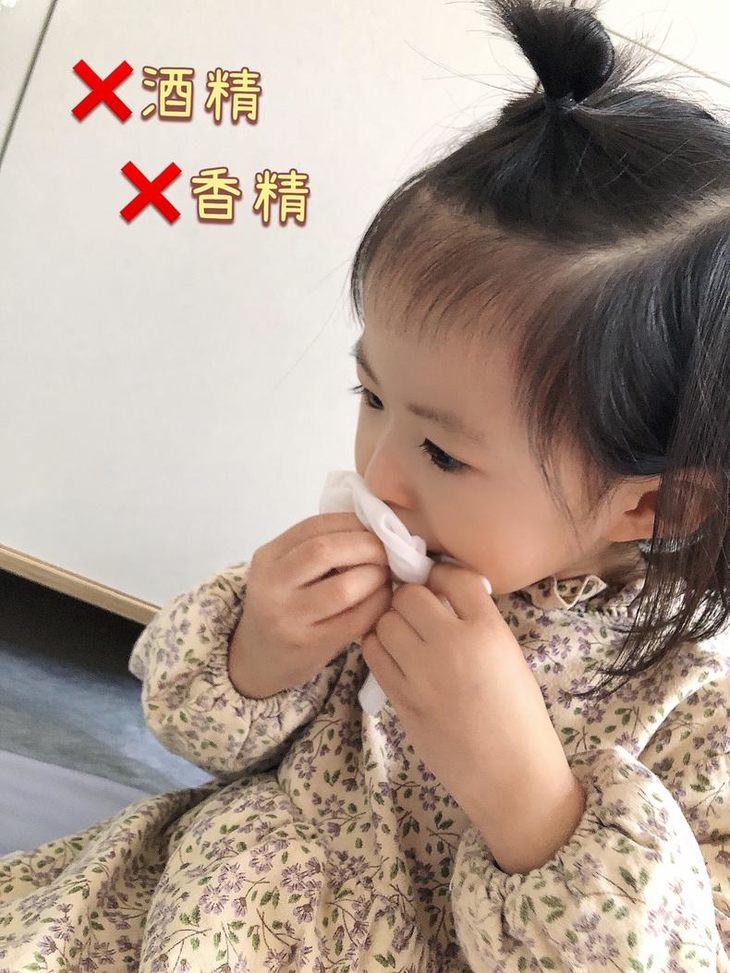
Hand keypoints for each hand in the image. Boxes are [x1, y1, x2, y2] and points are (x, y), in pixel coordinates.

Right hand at [228, 513, 392, 697]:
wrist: (260, 659)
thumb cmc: (284, 606)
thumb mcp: (286, 571)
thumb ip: (318, 549)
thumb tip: (374, 526)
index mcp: (268, 557)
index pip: (314, 526)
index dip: (353, 522)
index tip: (375, 528)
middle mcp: (272, 585)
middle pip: (326, 551)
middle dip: (367, 546)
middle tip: (388, 553)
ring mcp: (288, 617)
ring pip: (343, 588)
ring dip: (375, 577)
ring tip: (385, 576)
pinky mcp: (309, 645)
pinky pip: (355, 619)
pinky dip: (378, 604)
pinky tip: (382, 600)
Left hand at [361, 561, 566, 828]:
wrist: (510, 774)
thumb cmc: (518, 713)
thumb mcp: (509, 655)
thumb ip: (477, 621)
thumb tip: (441, 594)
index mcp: (489, 630)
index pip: (454, 577)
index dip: (442, 575)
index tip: (440, 585)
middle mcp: (453, 644)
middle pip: (410, 595)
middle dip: (411, 598)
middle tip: (418, 612)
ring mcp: (422, 673)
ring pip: (385, 621)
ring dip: (391, 621)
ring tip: (405, 635)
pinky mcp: (401, 698)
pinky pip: (373, 653)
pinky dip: (378, 646)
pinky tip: (393, 655)